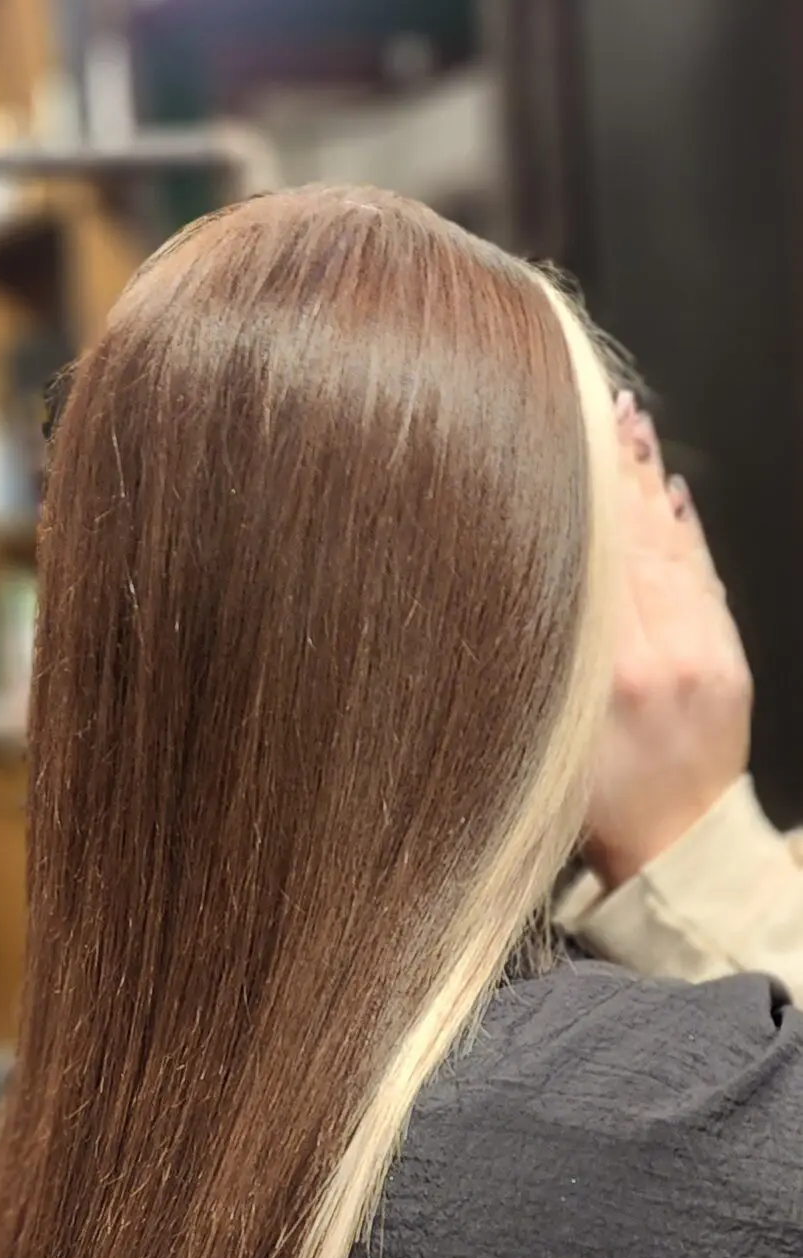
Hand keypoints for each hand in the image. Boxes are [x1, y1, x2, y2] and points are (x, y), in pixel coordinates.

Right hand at [584, 394, 752, 889]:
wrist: (676, 852)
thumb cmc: (600, 811)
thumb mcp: (548, 748)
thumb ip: (544, 666)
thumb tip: (529, 583)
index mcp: (606, 679)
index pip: (590, 562)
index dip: (575, 496)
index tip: (555, 440)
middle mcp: (657, 655)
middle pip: (630, 540)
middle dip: (613, 470)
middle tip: (594, 404)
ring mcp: (701, 651)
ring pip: (669, 549)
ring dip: (648, 484)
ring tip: (629, 425)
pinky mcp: (729, 658)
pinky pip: (703, 576)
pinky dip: (684, 529)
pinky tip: (669, 489)